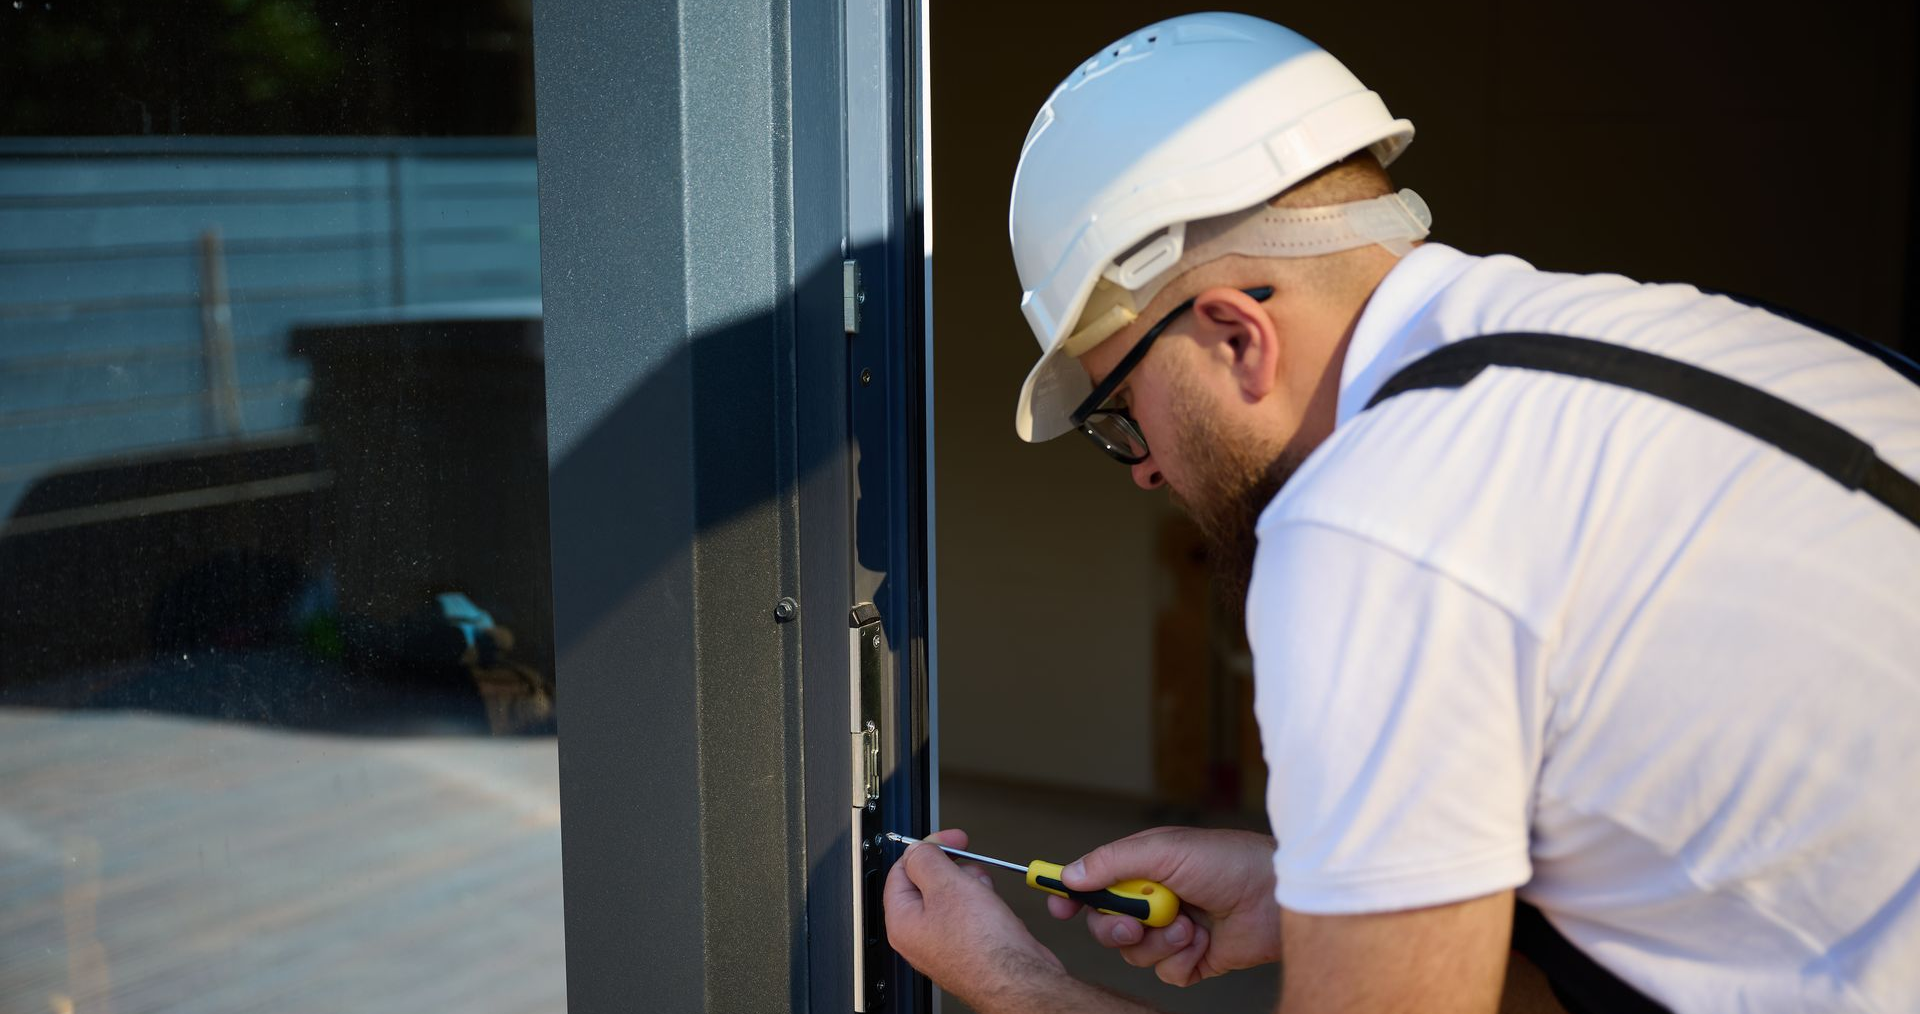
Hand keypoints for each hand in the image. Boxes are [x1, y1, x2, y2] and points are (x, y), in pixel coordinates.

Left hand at [883, 828, 1066, 1006]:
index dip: (926, 848)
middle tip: (970, 870)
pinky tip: (996, 913)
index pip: (901, 871)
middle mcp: (919, 935)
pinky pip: (973, 914)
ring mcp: (945, 943)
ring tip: (986, 897)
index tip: (948, 839)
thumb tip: (917, 849)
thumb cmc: (983, 947)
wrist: (1019, 980)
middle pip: (930, 882)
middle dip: (955, 870)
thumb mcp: (947, 885)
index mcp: (902, 921)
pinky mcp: (970, 947)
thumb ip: (926, 859)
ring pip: (955, 896)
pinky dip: (986, 906)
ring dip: (974, 887)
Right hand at [1048, 826, 1279, 986]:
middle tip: (1135, 924)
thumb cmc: (1227, 862)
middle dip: (1117, 928)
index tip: (1059, 908)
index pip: (1095, 884)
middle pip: (1106, 926)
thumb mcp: (1163, 850)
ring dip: (1159, 942)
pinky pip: (1166, 973)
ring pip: (1135, 954)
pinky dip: (1182, 960)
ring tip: (1188, 925)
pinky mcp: (1193, 959)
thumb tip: (1070, 874)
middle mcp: (1154, 900)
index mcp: (1144, 869)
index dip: (1073, 897)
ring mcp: (1172, 931)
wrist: (1276, 897)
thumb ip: (1112, 862)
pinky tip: (1204, 942)